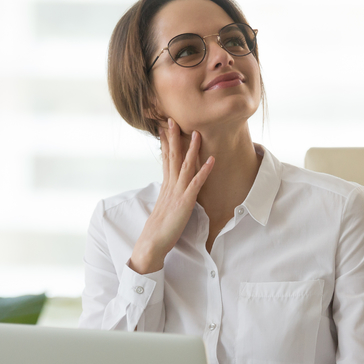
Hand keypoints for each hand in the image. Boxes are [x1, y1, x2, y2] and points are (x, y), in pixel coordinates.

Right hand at [128, 118, 213, 274]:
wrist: (152, 244)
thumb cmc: (158, 229)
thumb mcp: (164, 207)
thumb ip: (168, 196)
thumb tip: (170, 189)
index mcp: (165, 186)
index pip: (165, 159)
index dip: (165, 142)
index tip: (164, 128)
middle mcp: (170, 186)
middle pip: (172, 156)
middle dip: (173, 137)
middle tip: (172, 119)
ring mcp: (177, 192)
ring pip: (184, 165)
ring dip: (191, 148)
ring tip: (197, 132)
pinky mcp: (185, 202)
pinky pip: (196, 183)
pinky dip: (204, 170)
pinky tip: (212, 160)